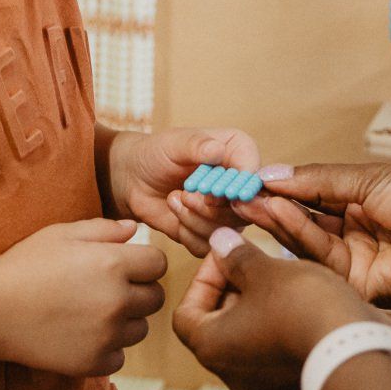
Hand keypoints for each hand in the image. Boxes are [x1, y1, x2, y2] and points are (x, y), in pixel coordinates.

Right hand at [0, 218, 167, 376]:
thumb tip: (135, 230)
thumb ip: (104, 229)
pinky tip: (83, 334)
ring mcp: (107, 335)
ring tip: (93, 312)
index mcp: (113, 264)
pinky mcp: (94, 362)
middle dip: (140, 291)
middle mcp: (116, 300)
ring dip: (126, 321)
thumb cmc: (25, 265)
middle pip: (156, 298)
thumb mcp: (63, 234)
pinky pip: (119, 356)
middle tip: (110, 289)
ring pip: (140, 329)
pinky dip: (107, 348)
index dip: (144, 263)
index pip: (159, 264)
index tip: (127, 265)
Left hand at [108, 126, 264, 255]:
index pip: (255, 174)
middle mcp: (241, 184)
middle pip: (245, 209)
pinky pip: (209, 246)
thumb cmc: (157, 154)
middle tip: (185, 194)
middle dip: (210, 207)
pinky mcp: (213, 232)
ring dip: (195, 218)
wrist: (135, 178)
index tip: (212, 193)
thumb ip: (196, 145)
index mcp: (240, 152)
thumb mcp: (173, 144)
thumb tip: (216, 150)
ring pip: (227, 230)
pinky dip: (188, 233)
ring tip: (175, 199)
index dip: (238, 189)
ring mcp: (230, 211)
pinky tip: (175, 214)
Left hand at [173, 228, 382, 389]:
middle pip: (218, 325)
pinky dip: (282, 326)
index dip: (203, 280)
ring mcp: (264, 384)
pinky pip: (276, 351)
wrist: (356, 350)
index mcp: (213, 347)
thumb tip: (219, 243)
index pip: (186, 314)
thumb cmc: (303, 309)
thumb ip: (236, 256)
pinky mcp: (292, 384)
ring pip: (249, 338)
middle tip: (255, 262)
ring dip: (259, 307)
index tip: (227, 258)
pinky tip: (303, 302)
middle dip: (233, 289)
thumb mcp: (266, 271)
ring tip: (282, 278)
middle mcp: (232, 373)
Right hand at [225, 163, 390, 308]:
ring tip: (251, 200)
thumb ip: (320, 180)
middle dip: (270, 205)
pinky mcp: (355, 285)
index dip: (280, 186)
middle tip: (236, 192)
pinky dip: (296, 236)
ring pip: (305, 240)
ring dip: (277, 219)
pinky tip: (276, 214)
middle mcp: (354, 231)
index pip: (311, 194)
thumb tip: (274, 174)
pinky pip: (319, 260)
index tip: (247, 178)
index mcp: (362, 201)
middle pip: (302, 220)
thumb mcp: (370, 179)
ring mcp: (354, 260)